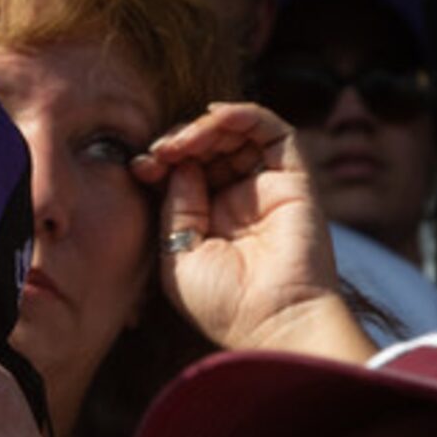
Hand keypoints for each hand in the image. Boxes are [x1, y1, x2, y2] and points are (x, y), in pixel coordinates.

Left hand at [134, 102, 344, 349]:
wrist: (272, 322)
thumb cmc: (224, 304)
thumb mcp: (177, 256)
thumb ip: (174, 207)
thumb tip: (177, 165)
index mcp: (211, 221)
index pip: (186, 172)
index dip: (163, 160)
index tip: (141, 166)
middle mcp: (241, 201)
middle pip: (210, 148)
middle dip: (180, 142)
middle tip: (159, 152)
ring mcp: (268, 188)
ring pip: (238, 134)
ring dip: (205, 127)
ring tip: (182, 143)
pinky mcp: (295, 179)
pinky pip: (273, 131)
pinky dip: (243, 115)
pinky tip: (213, 117)